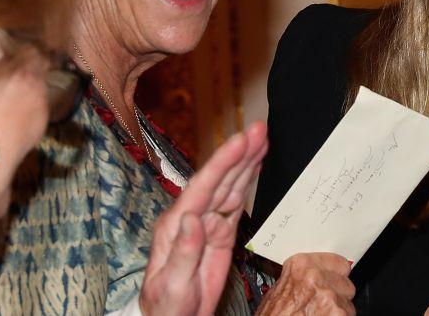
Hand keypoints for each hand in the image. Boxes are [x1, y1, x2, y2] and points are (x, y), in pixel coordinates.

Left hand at [138, 121, 268, 315]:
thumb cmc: (166, 306)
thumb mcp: (172, 284)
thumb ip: (184, 251)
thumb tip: (194, 218)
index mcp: (176, 225)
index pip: (202, 186)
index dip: (223, 162)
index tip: (241, 141)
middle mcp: (191, 217)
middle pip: (219, 179)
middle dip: (239, 153)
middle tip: (259, 129)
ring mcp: (206, 223)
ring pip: (229, 186)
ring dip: (246, 161)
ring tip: (262, 138)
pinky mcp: (220, 232)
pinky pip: (236, 202)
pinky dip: (247, 181)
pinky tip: (256, 166)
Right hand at [256, 252, 355, 314]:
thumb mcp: (279, 291)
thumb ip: (301, 279)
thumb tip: (315, 276)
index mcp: (302, 266)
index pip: (339, 263)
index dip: (336, 276)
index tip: (334, 280)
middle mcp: (317, 278)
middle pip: (346, 284)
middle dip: (337, 295)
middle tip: (319, 306)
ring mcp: (330, 298)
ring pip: (347, 304)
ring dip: (337, 312)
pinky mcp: (338, 314)